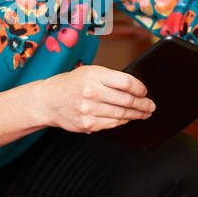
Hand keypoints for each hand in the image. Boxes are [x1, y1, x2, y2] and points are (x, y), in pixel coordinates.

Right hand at [37, 65, 155, 133]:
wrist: (46, 101)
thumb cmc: (69, 85)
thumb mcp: (88, 72)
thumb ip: (109, 78)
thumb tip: (134, 88)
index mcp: (93, 75)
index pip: (126, 82)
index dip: (140, 88)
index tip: (145, 91)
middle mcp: (91, 92)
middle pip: (127, 100)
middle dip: (143, 104)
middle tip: (151, 106)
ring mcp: (89, 110)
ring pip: (121, 114)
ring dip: (136, 115)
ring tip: (144, 113)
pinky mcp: (87, 124)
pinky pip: (112, 124)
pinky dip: (122, 122)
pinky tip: (128, 119)